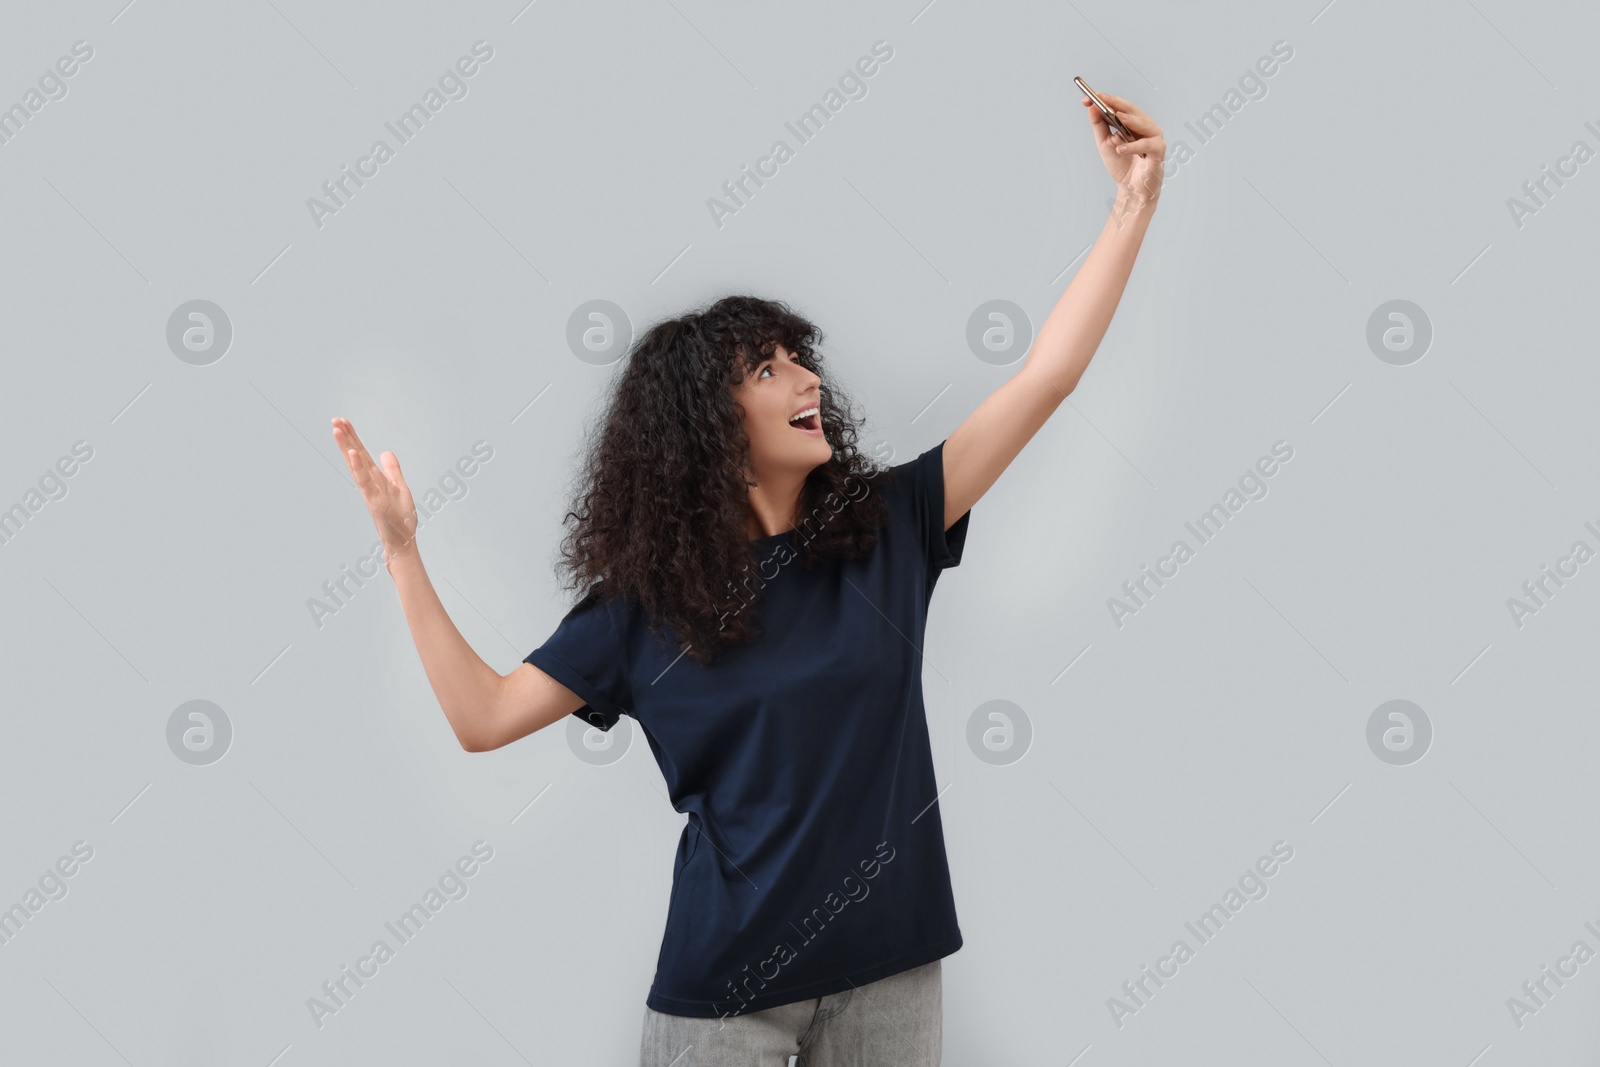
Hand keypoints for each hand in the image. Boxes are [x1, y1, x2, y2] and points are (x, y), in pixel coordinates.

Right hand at [331, 417, 420, 562]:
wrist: (402, 543)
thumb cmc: (400, 519)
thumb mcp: (400, 488)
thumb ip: (393, 470)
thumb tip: (386, 452)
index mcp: (375, 479)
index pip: (362, 454)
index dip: (353, 437)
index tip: (343, 421)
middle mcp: (369, 484)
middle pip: (355, 456)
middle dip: (346, 438)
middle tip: (334, 420)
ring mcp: (370, 492)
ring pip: (356, 466)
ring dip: (346, 447)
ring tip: (337, 430)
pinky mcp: (375, 502)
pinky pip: (366, 482)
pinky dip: (359, 468)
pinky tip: (352, 454)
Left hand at [1081, 90, 1163, 213]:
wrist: (1132, 189)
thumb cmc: (1122, 165)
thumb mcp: (1105, 143)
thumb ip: (1099, 125)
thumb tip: (1091, 106)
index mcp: (1133, 121)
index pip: (1119, 106)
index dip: (1105, 100)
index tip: (1087, 98)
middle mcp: (1145, 125)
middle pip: (1132, 109)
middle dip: (1115, 103)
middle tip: (1101, 99)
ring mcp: (1154, 136)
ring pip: (1143, 123)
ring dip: (1130, 120)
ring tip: (1117, 117)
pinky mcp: (1158, 150)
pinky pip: (1146, 145)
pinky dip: (1133, 146)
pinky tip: (1120, 149)